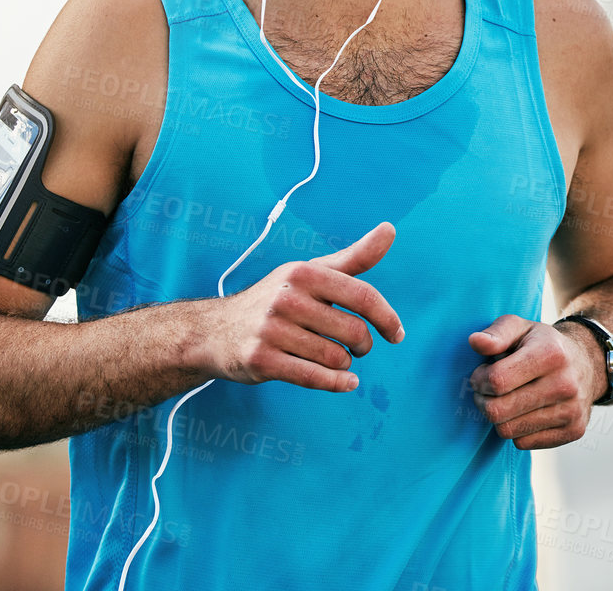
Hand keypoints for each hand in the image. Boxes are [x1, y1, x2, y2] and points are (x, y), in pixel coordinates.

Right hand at [202, 221, 403, 391]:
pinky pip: (314, 377)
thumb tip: (390, 229)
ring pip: (335, 357)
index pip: (363, 296)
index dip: (387, 318)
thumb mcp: (312, 273)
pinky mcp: (261, 360)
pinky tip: (347, 382)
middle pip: (353, 330)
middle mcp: (286, 298)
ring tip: (336, 358)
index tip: (397, 334)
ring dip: (344, 363)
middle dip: (363, 344)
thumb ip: (354, 257)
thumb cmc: (277, 300)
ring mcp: (271, 330)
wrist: (216, 330)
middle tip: (357, 347)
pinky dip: (337, 384)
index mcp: (305, 273)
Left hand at [466, 314, 605, 448]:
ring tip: (506, 400)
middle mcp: (566, 384)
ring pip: (508, 431)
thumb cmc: (543, 345)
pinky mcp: (574, 431)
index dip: (479, 379)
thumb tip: (475, 342)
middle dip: (483, 401)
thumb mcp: (521, 328)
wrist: (587, 364)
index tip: (482, 374)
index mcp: (551, 353)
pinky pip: (523, 444)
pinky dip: (517, 430)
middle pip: (499, 411)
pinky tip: (523, 413)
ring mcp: (572, 410)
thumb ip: (496, 333)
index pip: (497, 380)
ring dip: (499, 418)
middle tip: (488, 391)